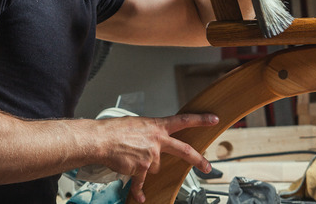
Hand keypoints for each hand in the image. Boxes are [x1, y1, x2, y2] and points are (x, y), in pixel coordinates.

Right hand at [98, 113, 218, 202]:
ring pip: (155, 166)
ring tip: (132, 156)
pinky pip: (142, 183)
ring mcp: (151, 155)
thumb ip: (150, 131)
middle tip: (208, 167)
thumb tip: (152, 138)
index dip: (200, 119)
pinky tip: (141, 198)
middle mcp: (157, 141)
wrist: (102, 140)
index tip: (213, 119)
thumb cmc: (115, 130)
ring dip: (146, 165)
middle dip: (198, 160)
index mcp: (158, 127)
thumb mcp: (138, 124)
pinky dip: (140, 190)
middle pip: (184, 150)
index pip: (183, 120)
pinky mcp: (141, 168)